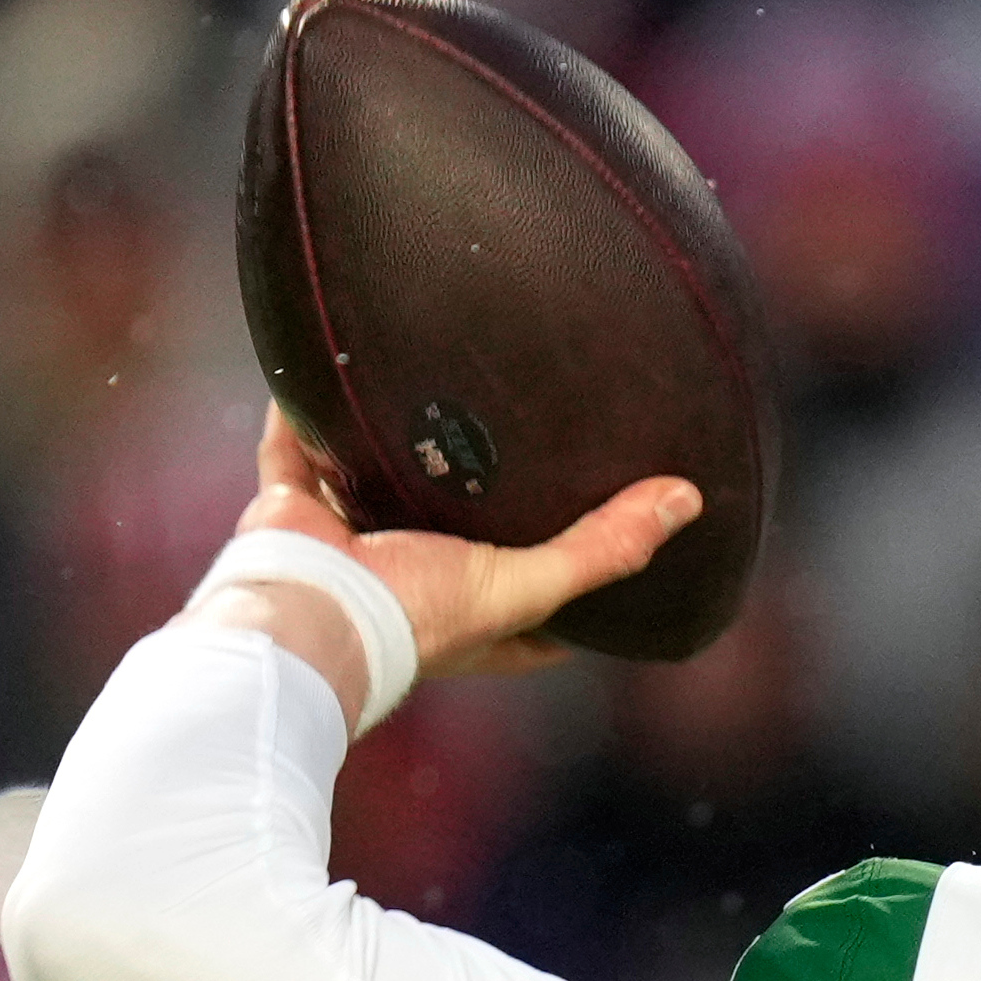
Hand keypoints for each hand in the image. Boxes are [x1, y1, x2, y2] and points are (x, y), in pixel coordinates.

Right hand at [200, 404, 698, 720]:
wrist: (303, 615)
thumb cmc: (414, 618)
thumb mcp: (525, 587)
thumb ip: (601, 548)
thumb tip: (687, 500)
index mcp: (470, 616)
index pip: (538, 603)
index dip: (573, 576)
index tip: (608, 531)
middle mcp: (409, 580)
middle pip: (455, 531)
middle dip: (478, 495)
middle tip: (517, 437)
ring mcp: (348, 542)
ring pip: (374, 483)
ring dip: (393, 446)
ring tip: (430, 389)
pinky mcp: (293, 509)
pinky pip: (296, 446)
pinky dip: (302, 411)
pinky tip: (327, 362)